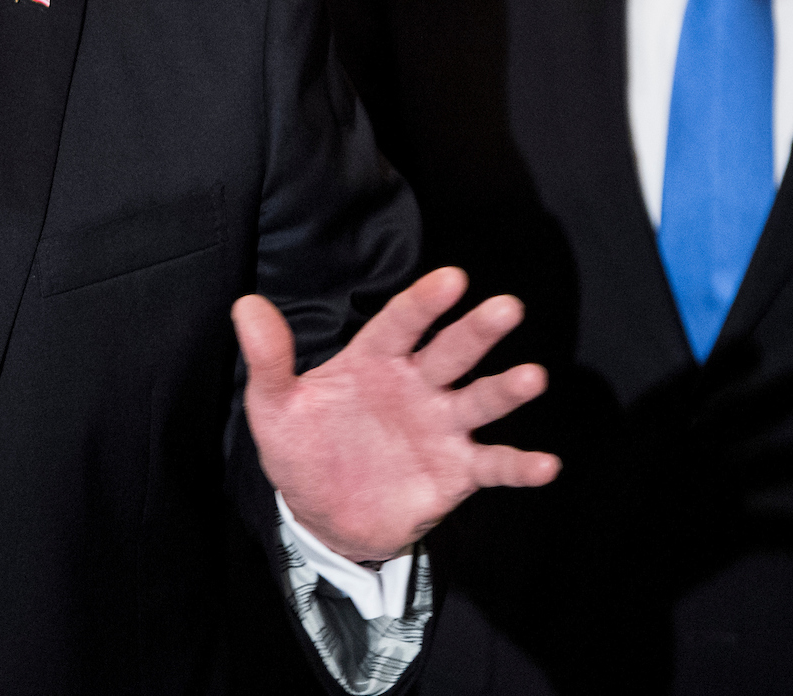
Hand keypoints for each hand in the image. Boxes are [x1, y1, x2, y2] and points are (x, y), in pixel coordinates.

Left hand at [235, 266, 559, 562]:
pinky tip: (546, 465)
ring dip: (505, 390)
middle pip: (450, 351)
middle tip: (507, 306)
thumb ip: (268, 359)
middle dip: (478, 330)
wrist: (324, 515)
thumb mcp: (274, 407)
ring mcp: (440, 426)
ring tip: (532, 377)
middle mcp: (415, 385)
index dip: (425, 301)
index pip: (401, 323)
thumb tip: (246, 305)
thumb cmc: (302, 448)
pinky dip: (520, 466)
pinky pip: (493, 465)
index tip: (452, 278)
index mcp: (374, 361)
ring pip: (478, 400)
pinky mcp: (456, 471)